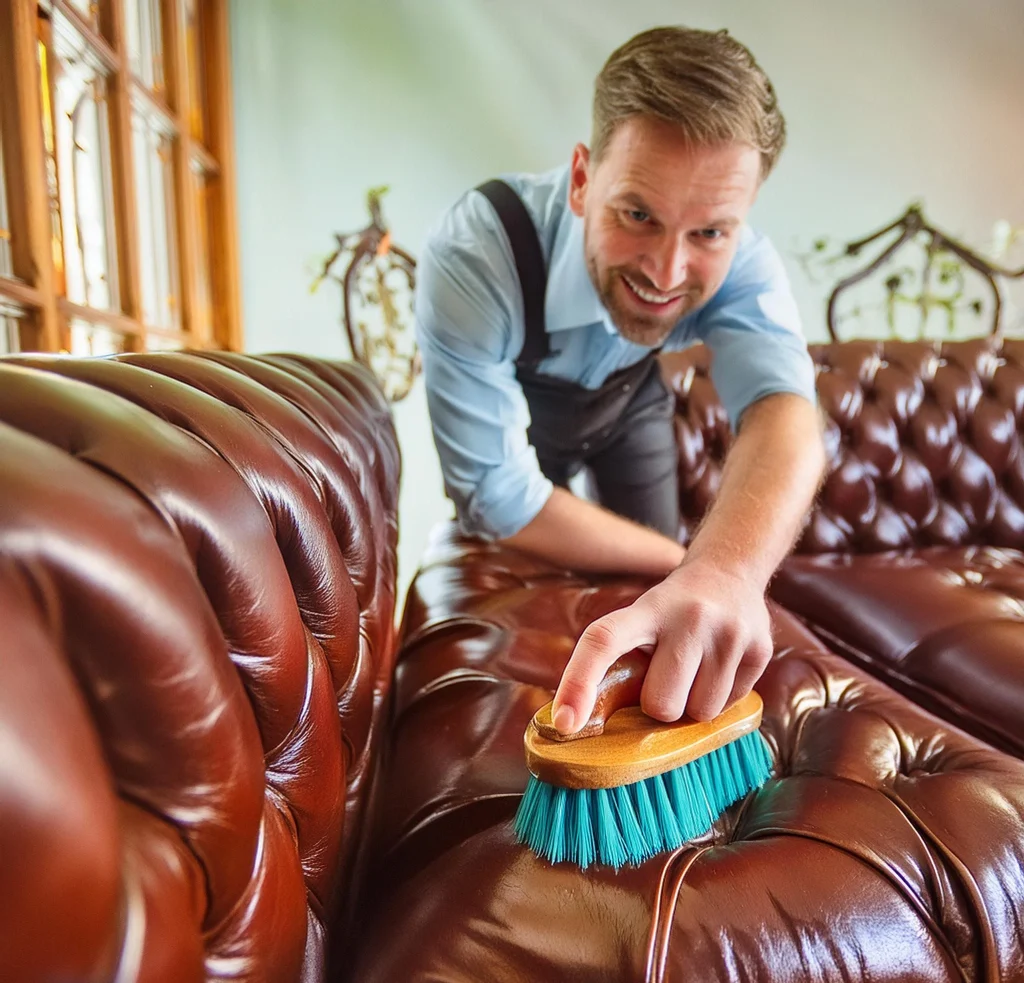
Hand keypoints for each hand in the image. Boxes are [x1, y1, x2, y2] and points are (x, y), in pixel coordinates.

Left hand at [550, 560, 773, 733]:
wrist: (730, 572)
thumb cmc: (671, 611)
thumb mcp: (640, 619)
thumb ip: (618, 662)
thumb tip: (580, 723)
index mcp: (646, 609)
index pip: (603, 641)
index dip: (578, 684)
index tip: (564, 723)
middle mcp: (689, 617)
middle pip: (661, 704)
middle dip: (659, 705)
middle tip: (666, 678)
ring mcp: (729, 633)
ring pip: (700, 713)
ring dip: (692, 705)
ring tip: (695, 671)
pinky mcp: (761, 649)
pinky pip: (730, 707)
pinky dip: (720, 699)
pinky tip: (718, 668)